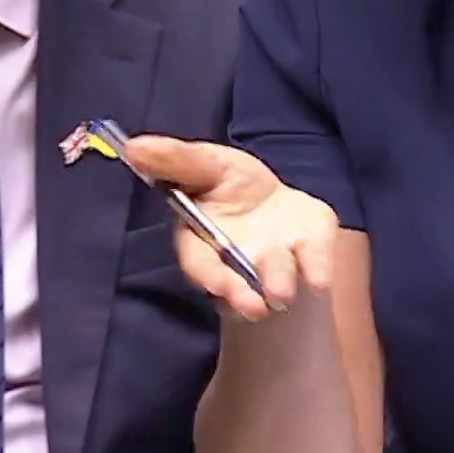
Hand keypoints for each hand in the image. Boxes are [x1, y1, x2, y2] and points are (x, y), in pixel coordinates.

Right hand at [124, 135, 339, 322]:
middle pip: (237, 281)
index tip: (218, 287)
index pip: (200, 263)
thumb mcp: (206, 162)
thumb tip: (133, 146)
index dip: (208, 276)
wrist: (275, 199)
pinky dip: (318, 267)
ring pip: (276, 276)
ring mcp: (276, 259)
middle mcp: (240, 260)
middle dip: (245, 293)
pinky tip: (321, 279)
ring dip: (280, 283)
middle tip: (256, 306)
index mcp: (205, 240)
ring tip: (283, 294)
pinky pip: (315, 259)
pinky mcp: (309, 252)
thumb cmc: (232, 184)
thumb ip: (176, 161)